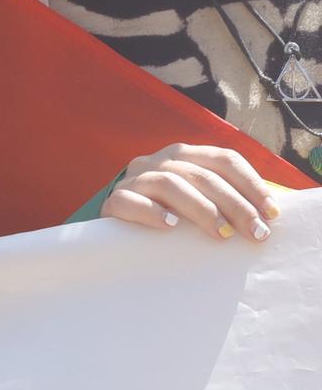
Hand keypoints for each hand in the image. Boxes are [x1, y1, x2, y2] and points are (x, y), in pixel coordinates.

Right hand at [102, 143, 279, 241]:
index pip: (224, 159)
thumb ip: (228, 199)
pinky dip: (152, 212)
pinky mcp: (114, 199)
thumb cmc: (170, 215)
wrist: (119, 230)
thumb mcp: (201, 200)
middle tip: (255, 233)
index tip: (273, 214)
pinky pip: (131, 200)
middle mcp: (159, 160)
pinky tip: (171, 227)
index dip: (252, 185)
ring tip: (222, 234)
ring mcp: (134, 178)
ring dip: (202, 209)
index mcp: (184, 155)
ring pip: (169, 183)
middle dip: (235, 205)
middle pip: (202, 174)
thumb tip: (275, 212)